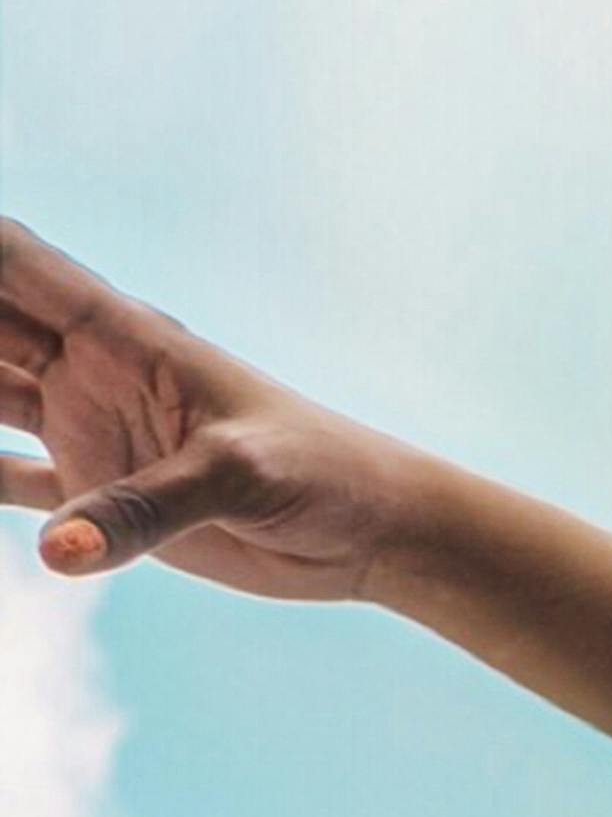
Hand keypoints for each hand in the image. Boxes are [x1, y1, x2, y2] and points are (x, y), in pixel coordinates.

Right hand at [4, 217, 421, 602]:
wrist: (370, 529)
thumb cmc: (322, 476)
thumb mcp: (239, 481)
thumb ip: (147, 512)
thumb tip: (59, 554)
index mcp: (122, 336)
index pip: (14, 262)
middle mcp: (90, 372)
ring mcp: (88, 429)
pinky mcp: (100, 494)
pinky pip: (9, 476)